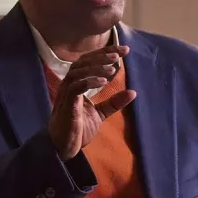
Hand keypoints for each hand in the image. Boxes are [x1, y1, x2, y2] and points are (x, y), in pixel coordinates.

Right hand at [48, 45, 136, 160]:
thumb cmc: (78, 128)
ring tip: (112, 69)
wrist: (64, 147)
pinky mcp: (67, 105)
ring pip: (78, 71)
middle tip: (119, 55)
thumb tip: (133, 92)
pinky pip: (75, 87)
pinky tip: (103, 81)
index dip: (106, 53)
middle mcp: (69, 84)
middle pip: (83, 61)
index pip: (90, 61)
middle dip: (101, 55)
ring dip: (96, 67)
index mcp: (76, 83)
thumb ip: (114, 102)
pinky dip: (89, 81)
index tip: (124, 50)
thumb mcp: (100, 113)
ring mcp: (66, 94)